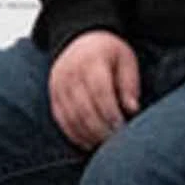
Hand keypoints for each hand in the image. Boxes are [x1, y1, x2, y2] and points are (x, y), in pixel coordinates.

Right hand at [46, 29, 142, 149]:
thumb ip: (129, 84)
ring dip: (88, 135)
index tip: (122, 128)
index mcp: (91, 62)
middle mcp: (70, 73)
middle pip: (83, 108)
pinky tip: (88, 143)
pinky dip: (74, 134)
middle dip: (100, 129)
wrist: (79, 38)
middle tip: (115, 143)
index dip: (110, 113)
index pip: (99, 91)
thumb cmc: (108, 52)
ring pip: (71, 117)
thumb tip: (132, 109)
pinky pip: (61, 119)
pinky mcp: (53, 96)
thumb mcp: (125, 60)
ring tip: (103, 146)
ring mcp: (58, 85)